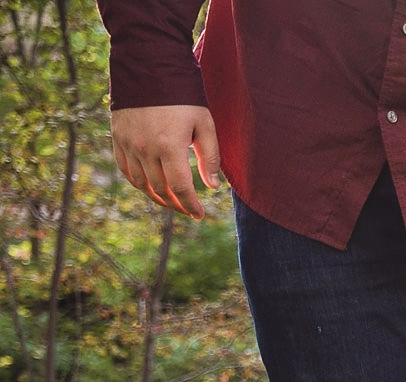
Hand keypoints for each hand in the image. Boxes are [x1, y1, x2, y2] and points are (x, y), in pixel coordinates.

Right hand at [111, 105, 220, 219]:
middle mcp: (145, 149)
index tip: (199, 215)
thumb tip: (212, 186)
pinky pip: (125, 169)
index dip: (190, 205)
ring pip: (141, 183)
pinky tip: (149, 188)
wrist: (147, 66)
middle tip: (188, 210)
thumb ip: (209, 156)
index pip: (180, 188)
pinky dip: (138, 183)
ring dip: (157, 197)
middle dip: (176, 205)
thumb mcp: (204, 123)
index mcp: (169, 147)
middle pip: (160, 189)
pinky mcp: (117, 137)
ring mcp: (128, 144)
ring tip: (171, 202)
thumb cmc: (183, 95)